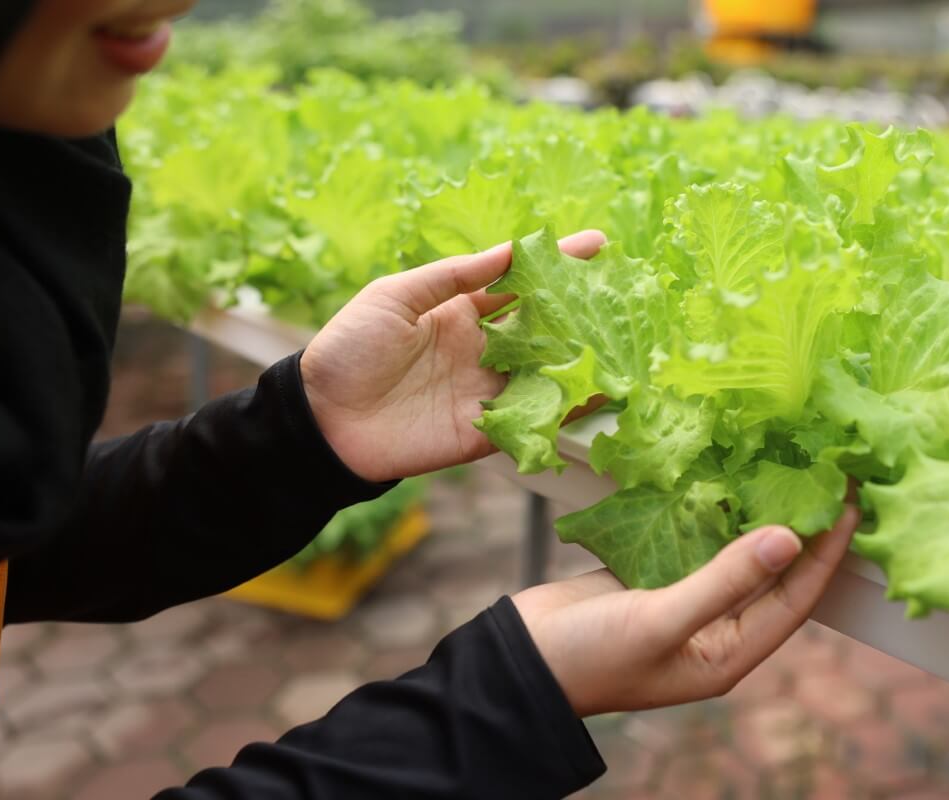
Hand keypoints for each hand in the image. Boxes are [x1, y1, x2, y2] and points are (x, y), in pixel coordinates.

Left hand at [300, 231, 607, 481]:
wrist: (321, 419)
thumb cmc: (350, 349)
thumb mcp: (397, 296)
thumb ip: (455, 276)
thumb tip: (509, 250)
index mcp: (461, 312)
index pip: (520, 284)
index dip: (557, 263)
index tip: (598, 244)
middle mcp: (482, 350)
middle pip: (543, 328)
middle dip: (583, 312)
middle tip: (626, 294)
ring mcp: (487, 391)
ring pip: (548, 372)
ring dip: (584, 359)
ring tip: (626, 341)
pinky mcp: (486, 431)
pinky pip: (534, 418)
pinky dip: (567, 408)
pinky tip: (600, 392)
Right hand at [513, 505, 859, 716]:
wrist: (519, 660)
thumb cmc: (590, 656)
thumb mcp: (661, 621)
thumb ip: (724, 580)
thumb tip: (788, 538)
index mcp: (727, 654)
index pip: (795, 599)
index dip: (826, 554)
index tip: (850, 504)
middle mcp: (715, 629)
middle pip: (773, 575)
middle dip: (802, 530)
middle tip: (826, 476)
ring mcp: (683, 600)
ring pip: (735, 553)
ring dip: (757, 515)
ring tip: (785, 467)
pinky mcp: (653, 575)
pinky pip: (696, 539)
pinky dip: (712, 510)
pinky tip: (726, 476)